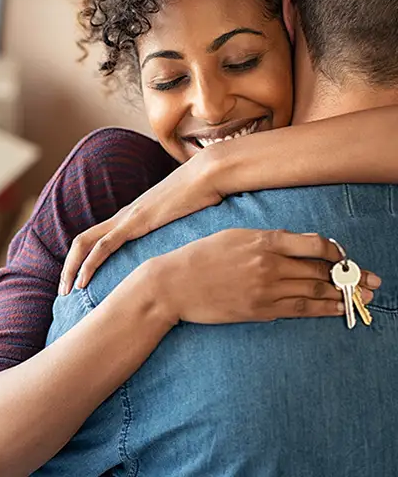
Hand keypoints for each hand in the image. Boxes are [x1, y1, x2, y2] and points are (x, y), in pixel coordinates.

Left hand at [60, 151, 221, 294]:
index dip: (83, 260)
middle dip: (68, 267)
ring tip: (66, 291)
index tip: (79, 282)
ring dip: (71, 268)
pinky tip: (83, 281)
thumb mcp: (185, 221)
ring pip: (85, 243)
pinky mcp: (135, 222)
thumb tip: (185, 253)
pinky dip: (89, 264)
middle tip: (63, 291)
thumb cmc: (203, 196)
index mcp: (132, 217)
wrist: (209, 174)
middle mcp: (123, 216)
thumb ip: (177, 233)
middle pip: (82, 241)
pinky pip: (104, 245)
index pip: (96, 239)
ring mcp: (127, 218)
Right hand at [143, 229, 380, 324]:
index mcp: (263, 240)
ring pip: (316, 291)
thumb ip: (265, 239)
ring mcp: (266, 289)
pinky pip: (300, 310)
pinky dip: (323, 309)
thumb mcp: (232, 236)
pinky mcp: (260, 310)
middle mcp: (269, 264)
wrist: (173, 284)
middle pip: (321, 270)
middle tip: (372, 280)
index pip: (315, 245)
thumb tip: (295, 246)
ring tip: (363, 296)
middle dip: (350, 276)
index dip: (336, 252)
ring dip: (344, 294)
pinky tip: (338, 309)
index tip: (343, 256)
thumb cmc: (199, 256)